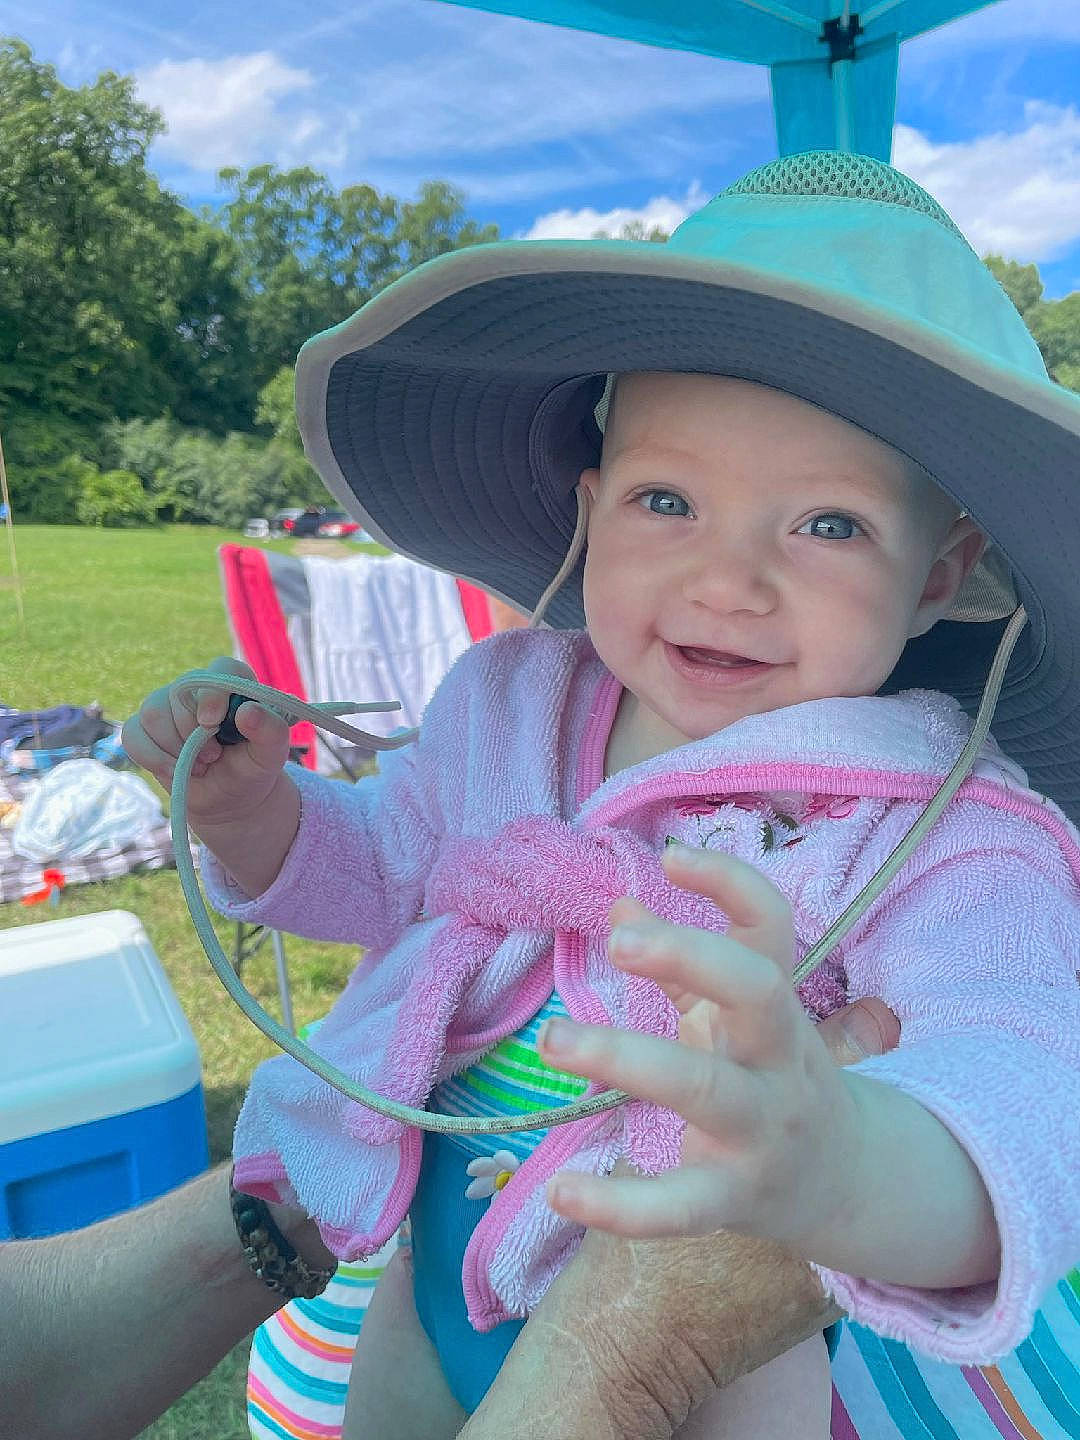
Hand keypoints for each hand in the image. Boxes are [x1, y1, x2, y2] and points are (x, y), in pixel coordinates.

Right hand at [122, 657, 291, 831]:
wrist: (228, 796)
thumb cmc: (252, 768)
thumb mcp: (271, 755)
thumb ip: (270, 731)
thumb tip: (248, 711)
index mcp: (233, 685)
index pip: (221, 668)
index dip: (213, 693)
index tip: (212, 723)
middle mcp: (197, 688)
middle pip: (178, 694)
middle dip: (192, 734)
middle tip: (213, 757)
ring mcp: (167, 705)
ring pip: (152, 713)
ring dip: (173, 747)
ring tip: (199, 765)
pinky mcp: (144, 728)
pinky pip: (132, 733)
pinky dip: (152, 757)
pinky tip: (174, 770)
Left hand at [539, 844, 870, 1253]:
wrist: (846, 1181)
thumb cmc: (770, 1077)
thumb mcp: (736, 1018)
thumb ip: (679, 967)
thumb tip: (620, 903)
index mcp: (776, 1006)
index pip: (772, 928)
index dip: (731, 884)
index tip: (672, 856)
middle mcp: (781, 1058)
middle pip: (757, 993)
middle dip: (691, 958)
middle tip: (618, 944)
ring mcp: (765, 1129)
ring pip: (708, 1089)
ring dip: (628, 1060)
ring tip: (554, 1040)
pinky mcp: (738, 1197)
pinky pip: (684, 1205)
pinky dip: (622, 1205)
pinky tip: (560, 1192)